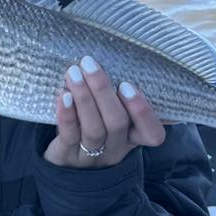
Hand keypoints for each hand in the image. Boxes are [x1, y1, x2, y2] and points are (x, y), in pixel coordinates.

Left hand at [43, 56, 165, 167]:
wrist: (63, 156)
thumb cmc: (94, 122)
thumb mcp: (113, 113)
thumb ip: (119, 94)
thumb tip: (122, 58)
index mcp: (134, 137)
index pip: (153, 134)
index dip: (143, 112)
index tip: (126, 85)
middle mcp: (116, 149)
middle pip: (117, 123)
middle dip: (103, 91)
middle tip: (89, 64)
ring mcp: (92, 157)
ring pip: (94, 130)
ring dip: (84, 98)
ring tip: (73, 73)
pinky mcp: (67, 157)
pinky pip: (70, 137)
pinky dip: (67, 115)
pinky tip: (62, 95)